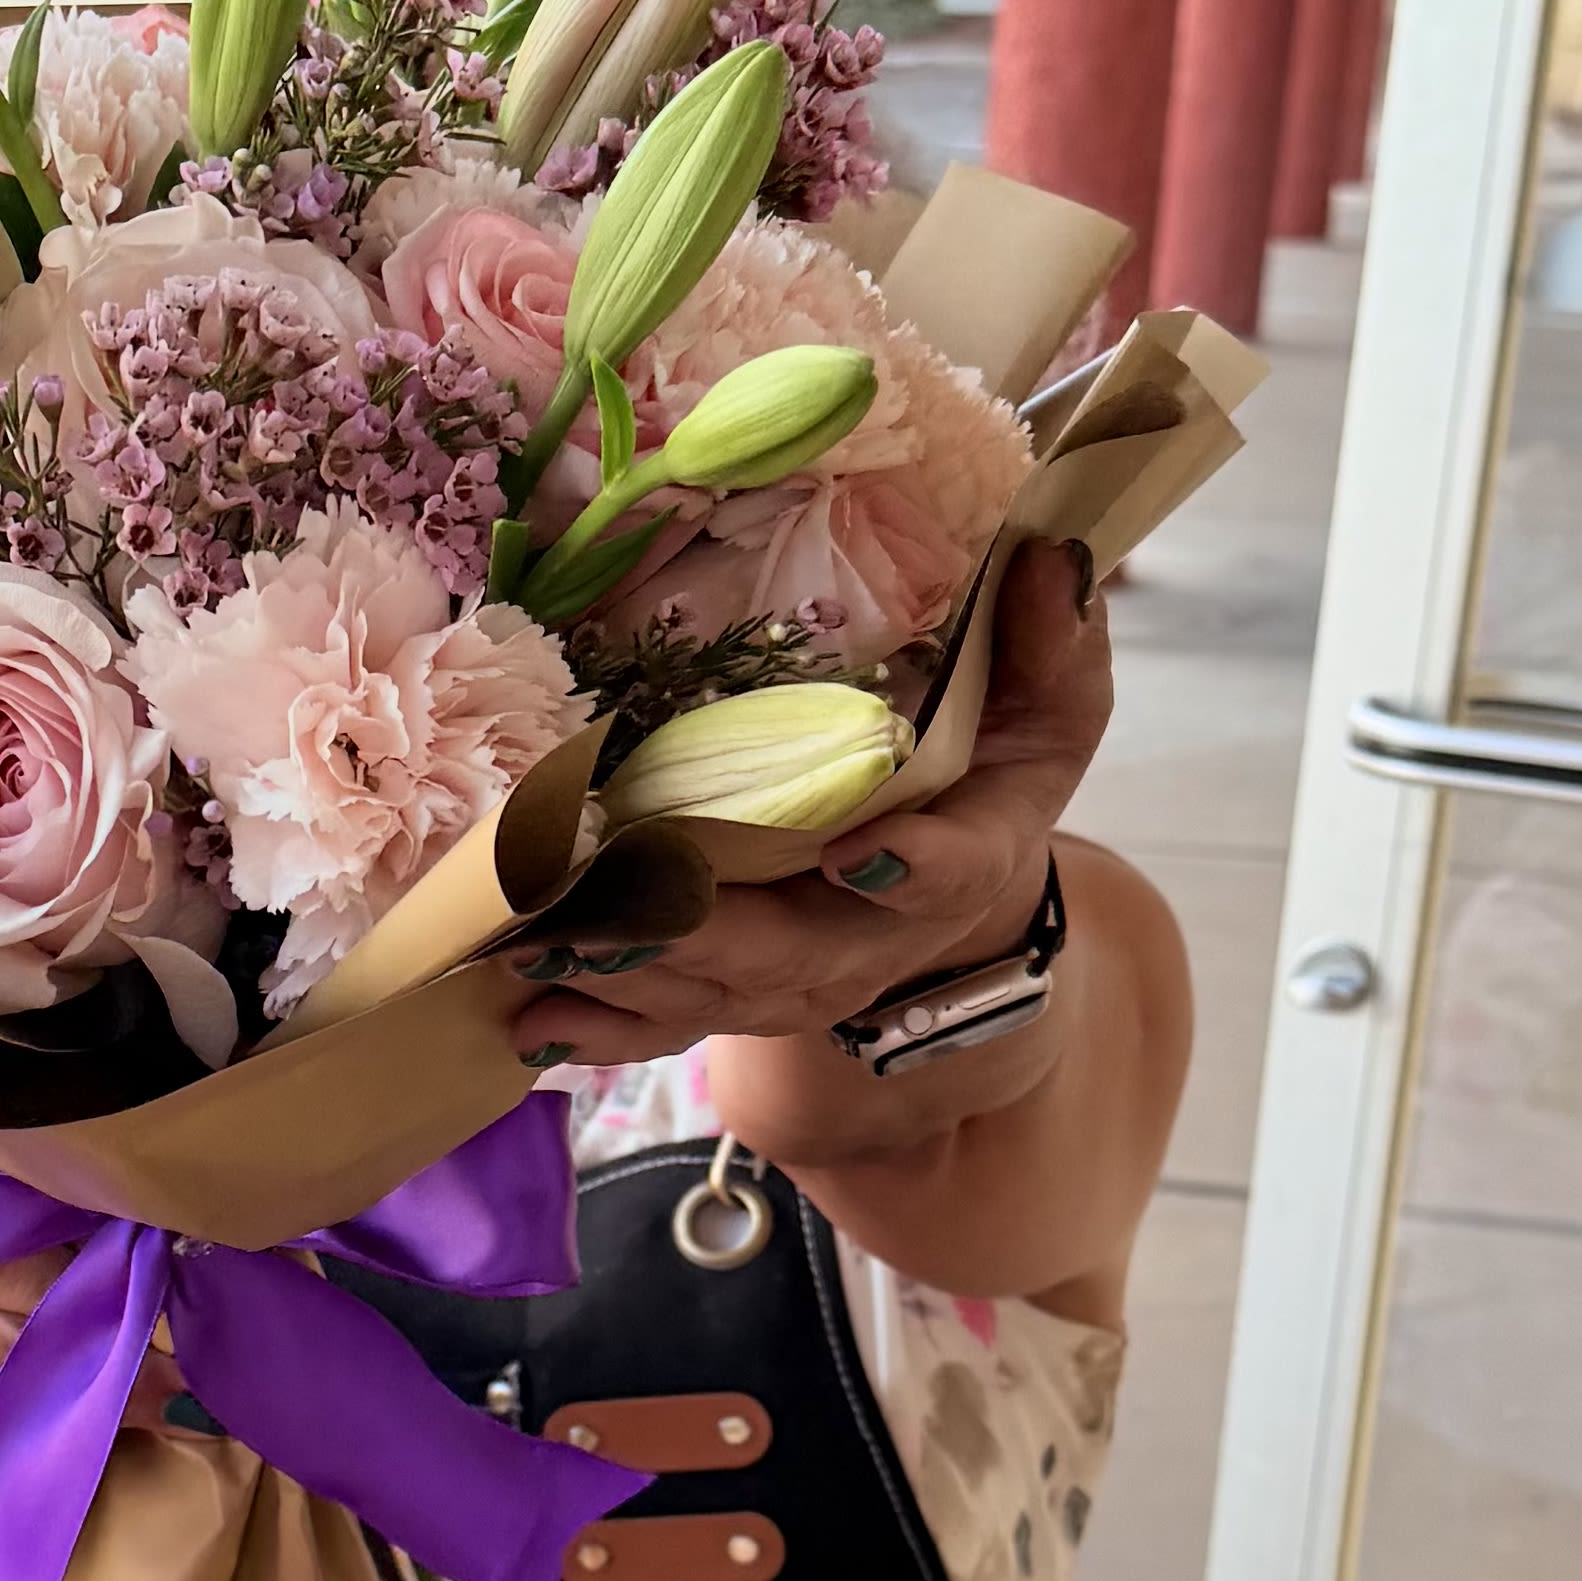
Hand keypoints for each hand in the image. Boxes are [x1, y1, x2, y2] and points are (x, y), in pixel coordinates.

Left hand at [508, 536, 1110, 1070]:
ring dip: (633, 976)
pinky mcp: (743, 988)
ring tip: (545, 948)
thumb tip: (1046, 556)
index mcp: (978, 846)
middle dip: (710, 934)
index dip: (916, 868)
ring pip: (724, 992)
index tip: (856, 851)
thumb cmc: (995, 754)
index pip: (961, 866)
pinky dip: (603, 1024)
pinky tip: (531, 1021)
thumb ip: (1050, 638)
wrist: (959, 865)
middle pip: (803, 951)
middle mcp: (886, 930)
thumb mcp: (1048, 694)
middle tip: (625, 903)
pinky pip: (673, 1020)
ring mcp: (811, 970)